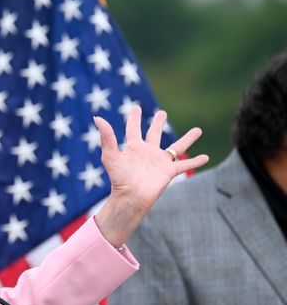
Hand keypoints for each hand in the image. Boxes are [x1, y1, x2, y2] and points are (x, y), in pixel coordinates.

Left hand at [94, 106, 208, 246]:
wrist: (130, 196)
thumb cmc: (119, 177)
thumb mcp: (111, 155)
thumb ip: (107, 137)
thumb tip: (97, 118)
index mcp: (133, 147)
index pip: (134, 128)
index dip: (134, 118)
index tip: (136, 107)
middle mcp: (148, 152)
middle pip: (154, 133)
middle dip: (158, 123)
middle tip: (162, 113)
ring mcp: (159, 161)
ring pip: (176, 146)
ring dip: (188, 138)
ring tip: (198, 129)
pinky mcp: (169, 171)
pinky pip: (185, 164)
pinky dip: (196, 161)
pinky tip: (206, 157)